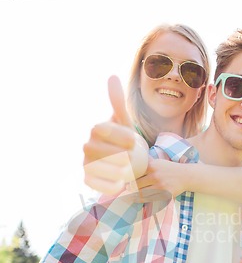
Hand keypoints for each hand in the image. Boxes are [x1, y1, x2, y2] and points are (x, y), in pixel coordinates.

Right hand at [83, 76, 147, 194]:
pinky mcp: (88, 178)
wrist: (127, 161)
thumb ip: (118, 102)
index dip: (117, 134)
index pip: (101, 129)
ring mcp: (86, 162)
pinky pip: (93, 182)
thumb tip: (111, 77)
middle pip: (95, 148)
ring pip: (93, 165)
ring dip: (110, 169)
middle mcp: (87, 145)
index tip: (134, 140)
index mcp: (96, 130)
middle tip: (133, 158)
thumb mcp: (125, 122)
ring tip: (129, 171)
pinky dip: (105, 185)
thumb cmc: (126, 140)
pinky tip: (121, 185)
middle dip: (113, 152)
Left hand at [133, 158, 186, 200]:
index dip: (128, 178)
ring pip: (142, 194)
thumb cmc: (169, 169)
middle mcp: (155, 176)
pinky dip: (145, 200)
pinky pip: (151, 200)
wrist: (185, 176)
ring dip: (136, 196)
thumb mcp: (158, 162)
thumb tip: (130, 158)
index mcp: (151, 166)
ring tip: (132, 196)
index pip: (134, 174)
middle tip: (128, 189)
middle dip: (131, 188)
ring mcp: (160, 186)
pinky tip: (143, 200)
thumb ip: (146, 161)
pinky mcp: (165, 195)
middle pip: (136, 185)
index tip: (125, 180)